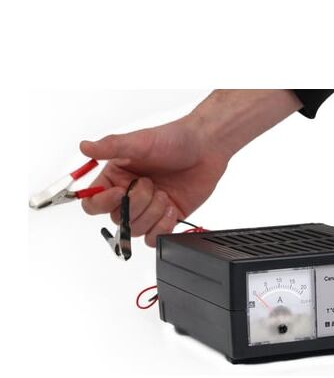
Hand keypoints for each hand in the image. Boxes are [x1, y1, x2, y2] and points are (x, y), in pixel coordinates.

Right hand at [80, 90, 301, 245]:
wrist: (206, 147)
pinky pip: (155, 237)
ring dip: (152, 214)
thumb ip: (111, 146)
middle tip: (152, 184)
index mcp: (115, 178)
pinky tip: (172, 208)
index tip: (122, 192)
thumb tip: (84, 147)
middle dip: (137, 204)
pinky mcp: (166, 219)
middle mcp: (129, 196)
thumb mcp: (140, 141)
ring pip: (136, 230)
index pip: (93, 203)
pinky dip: (162, 227)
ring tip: (164, 195)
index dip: (103, 203)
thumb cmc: (173, 140)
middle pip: (118, 219)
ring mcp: (148, 209)